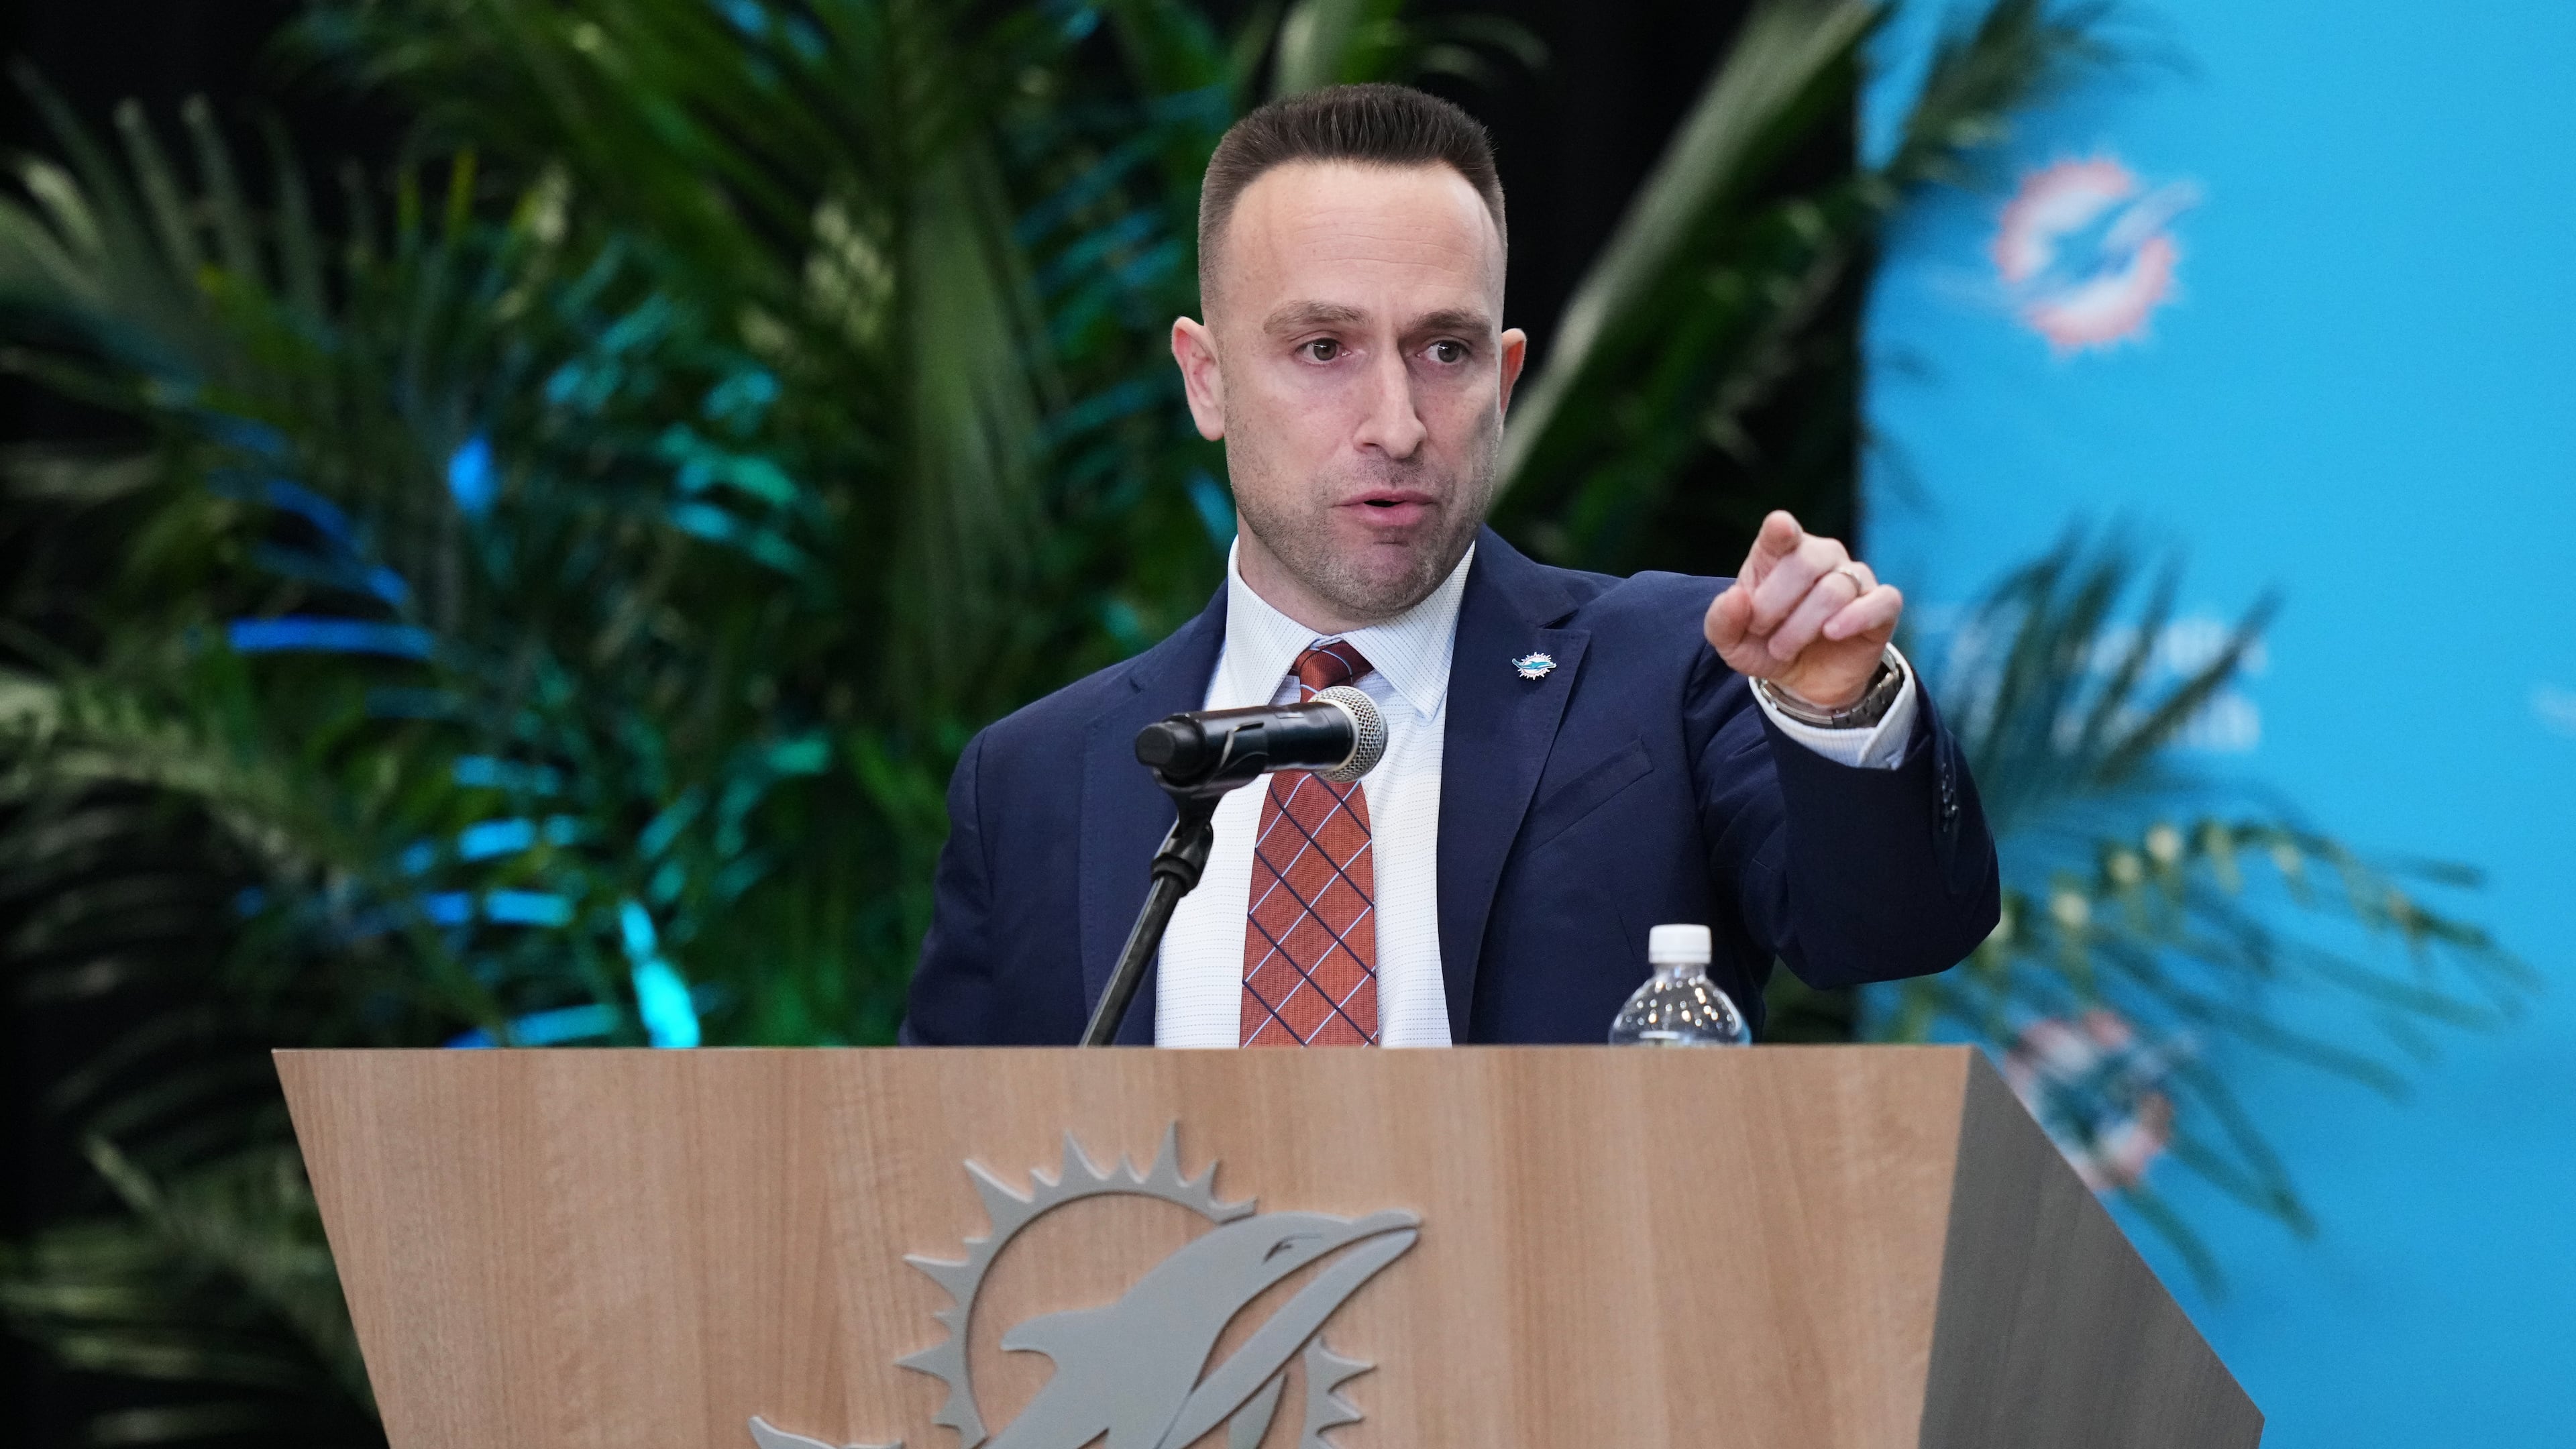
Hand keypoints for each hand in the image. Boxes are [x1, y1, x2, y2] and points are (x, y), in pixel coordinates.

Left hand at [1703, 510, 1902, 708]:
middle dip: (1776, 602)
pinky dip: (1857, 617)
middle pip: (1807, 561)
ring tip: (1782, 648)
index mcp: (1781, 553)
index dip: (1781, 529)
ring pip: (1835, 589)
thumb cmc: (1765, 647)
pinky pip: (1882, 600)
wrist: (1804, 681)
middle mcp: (1822, 556)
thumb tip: (1735, 597)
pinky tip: (1832, 632)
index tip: (1781, 529)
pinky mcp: (1882, 605)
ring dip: (1802, 625)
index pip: (1782, 529)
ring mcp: (1854, 578)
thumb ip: (1722, 621)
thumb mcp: (1733, 643)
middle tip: (1762, 630)